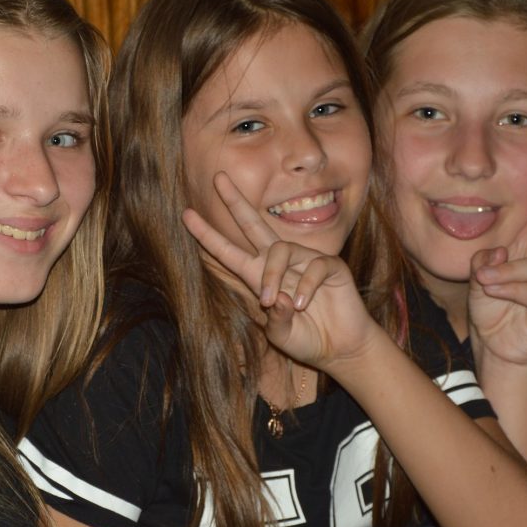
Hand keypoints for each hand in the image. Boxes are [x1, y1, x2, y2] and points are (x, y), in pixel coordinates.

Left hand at [181, 171, 379, 368]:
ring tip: (271, 301)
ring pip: (280, 250)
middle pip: (253, 224)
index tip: (186, 214)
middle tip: (218, 179)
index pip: (229, 251)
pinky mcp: (330, 266)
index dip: (208, 235)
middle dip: (235, 201)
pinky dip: (306, 285)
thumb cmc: (307, 339)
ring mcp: (305, 260)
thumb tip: (275, 298)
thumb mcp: (281, 335)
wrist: (341, 347)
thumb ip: (275, 320)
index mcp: (260, 277)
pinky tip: (302, 303)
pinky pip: (314, 265)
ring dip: (272, 275)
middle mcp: (280, 263)